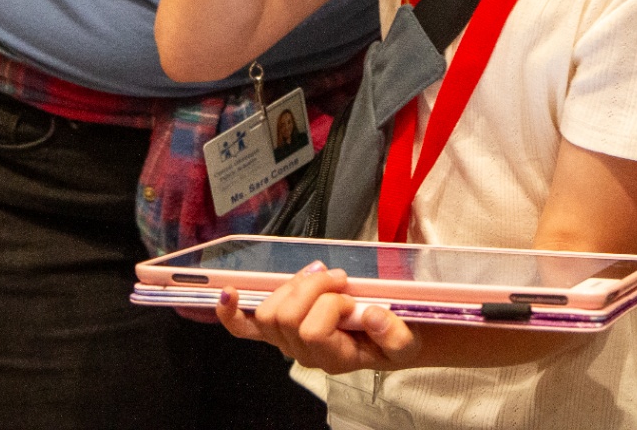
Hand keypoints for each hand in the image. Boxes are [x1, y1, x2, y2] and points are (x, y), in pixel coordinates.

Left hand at [216, 263, 420, 374]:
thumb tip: (370, 315)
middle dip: (312, 288)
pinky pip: (245, 327)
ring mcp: (287, 341)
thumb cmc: (394, 340)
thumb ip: (396, 334)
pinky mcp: (279, 328)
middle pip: (285, 316)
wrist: (388, 342)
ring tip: (321, 277)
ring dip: (293, 285)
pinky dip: (232, 311)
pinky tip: (228, 292)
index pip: (313, 330)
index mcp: (334, 359)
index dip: (330, 306)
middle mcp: (304, 354)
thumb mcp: (409, 342)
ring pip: (269, 310)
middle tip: (340, 278)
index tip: (353, 297)